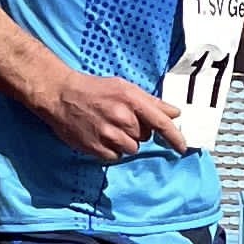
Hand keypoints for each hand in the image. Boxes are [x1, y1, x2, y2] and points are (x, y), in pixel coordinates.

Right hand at [40, 69, 192, 158]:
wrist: (60, 95)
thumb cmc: (94, 90)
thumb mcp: (124, 87)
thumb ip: (151, 102)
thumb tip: (175, 113)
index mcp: (131, 99)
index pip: (161, 122)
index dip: (175, 137)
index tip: (183, 147)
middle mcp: (121, 117)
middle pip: (145, 136)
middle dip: (137, 131)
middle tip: (120, 119)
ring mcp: (108, 134)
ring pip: (131, 148)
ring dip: (124, 141)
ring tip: (109, 127)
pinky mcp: (95, 147)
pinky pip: (115, 156)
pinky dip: (111, 149)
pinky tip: (100, 136)